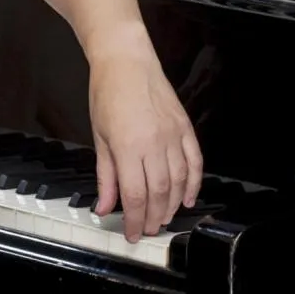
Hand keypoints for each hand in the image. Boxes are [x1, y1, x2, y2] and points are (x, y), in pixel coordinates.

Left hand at [86, 26, 201, 241]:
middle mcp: (154, 143)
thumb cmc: (107, 94)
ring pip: (179, 182)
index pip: (135, 196)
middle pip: (160, 194)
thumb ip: (105, 176)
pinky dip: (194, 183)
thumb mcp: (99, 137)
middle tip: (148, 229)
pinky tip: (188, 198)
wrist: (126, 60)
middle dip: (155, 218)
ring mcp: (173, 135)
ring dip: (173, 205)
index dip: (135, 220)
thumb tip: (104, 207)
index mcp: (128, 147)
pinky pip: (195, 162)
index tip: (132, 233)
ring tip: (164, 218)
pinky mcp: (185, 127)